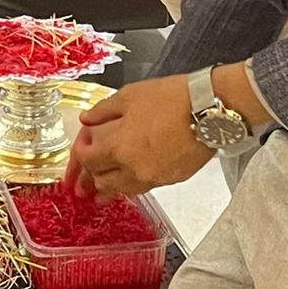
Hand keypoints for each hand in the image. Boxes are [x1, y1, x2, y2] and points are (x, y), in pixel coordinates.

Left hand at [64, 75, 213, 201]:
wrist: (208, 112)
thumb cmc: (171, 99)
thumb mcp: (129, 96)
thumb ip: (103, 111)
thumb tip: (87, 119)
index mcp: (116, 146)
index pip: (86, 160)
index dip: (79, 154)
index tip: (81, 147)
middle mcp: (130, 168)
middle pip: (100, 180)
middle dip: (89, 176)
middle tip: (83, 177)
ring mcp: (151, 178)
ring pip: (121, 190)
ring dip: (108, 188)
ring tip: (100, 192)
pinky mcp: (168, 181)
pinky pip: (141, 188)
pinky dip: (130, 186)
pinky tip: (128, 182)